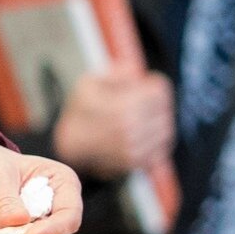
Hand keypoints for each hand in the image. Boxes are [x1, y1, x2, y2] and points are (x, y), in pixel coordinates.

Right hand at [51, 73, 175, 179]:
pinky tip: (144, 135)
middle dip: (155, 104)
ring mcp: (134, 148)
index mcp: (123, 107)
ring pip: (166, 130)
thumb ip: (117, 73)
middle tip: (141, 103)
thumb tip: (137, 71)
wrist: (68, 144)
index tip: (142, 87)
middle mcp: (131, 129)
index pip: (160, 91)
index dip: (152, 85)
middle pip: (164, 110)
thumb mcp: (90, 82)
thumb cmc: (80, 110)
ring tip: (142, 119)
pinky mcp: (135, 162)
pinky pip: (161, 150)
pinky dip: (157, 142)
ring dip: (158, 122)